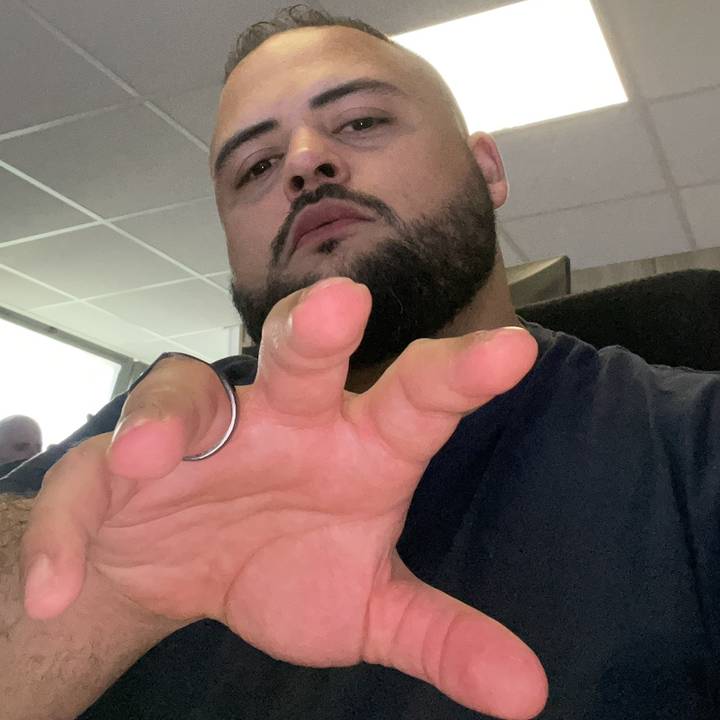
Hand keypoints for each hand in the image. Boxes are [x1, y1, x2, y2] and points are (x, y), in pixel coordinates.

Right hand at [22, 277, 546, 719]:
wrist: (185, 572)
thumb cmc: (289, 566)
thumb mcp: (368, 608)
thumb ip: (441, 637)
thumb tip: (528, 695)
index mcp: (358, 444)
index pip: (417, 398)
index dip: (462, 375)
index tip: (515, 354)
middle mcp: (281, 421)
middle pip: (300, 356)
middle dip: (314, 330)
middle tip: (340, 307)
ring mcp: (197, 437)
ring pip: (182, 396)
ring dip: (163, 421)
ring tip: (148, 458)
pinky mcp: (116, 473)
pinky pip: (87, 486)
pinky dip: (67, 533)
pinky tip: (58, 588)